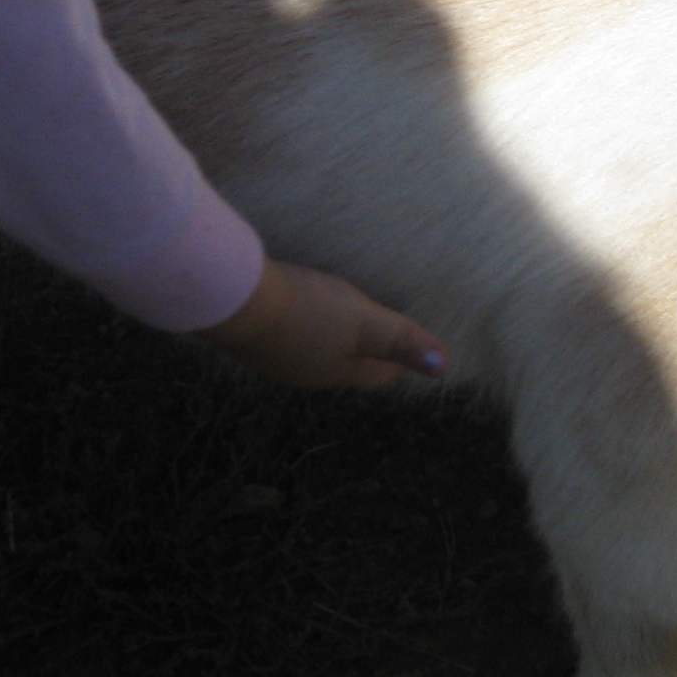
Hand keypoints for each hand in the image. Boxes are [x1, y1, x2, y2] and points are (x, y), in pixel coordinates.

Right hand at [195, 258, 448, 391]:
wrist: (233, 301)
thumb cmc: (307, 313)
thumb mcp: (363, 322)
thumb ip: (401, 340)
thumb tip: (443, 367)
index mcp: (339, 373)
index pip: (377, 376)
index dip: (397, 363)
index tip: (411, 351)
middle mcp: (306, 373)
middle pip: (346, 365)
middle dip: (365, 352)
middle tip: (381, 331)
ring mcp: (275, 358)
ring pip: (314, 351)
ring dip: (330, 338)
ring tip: (342, 316)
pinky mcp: (253, 338)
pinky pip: (286, 335)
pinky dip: (300, 325)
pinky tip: (297, 307)